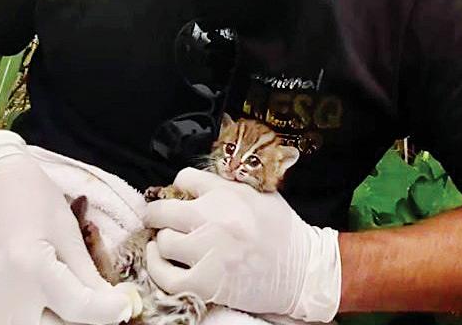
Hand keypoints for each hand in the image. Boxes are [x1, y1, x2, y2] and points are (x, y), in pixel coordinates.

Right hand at [0, 130, 140, 324]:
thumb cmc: (34, 198)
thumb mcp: (69, 232)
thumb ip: (89, 276)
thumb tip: (115, 307)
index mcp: (30, 266)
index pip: (79, 308)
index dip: (108, 311)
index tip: (124, 307)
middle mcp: (5, 293)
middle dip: (83, 319)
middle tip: (101, 304)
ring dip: (60, 320)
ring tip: (76, 299)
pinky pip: (18, 322)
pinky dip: (39, 316)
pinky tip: (51, 299)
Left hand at [142, 168, 340, 321]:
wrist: (303, 271)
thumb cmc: (283, 232)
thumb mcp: (260, 194)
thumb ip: (228, 186)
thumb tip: (196, 184)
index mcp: (228, 193)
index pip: (185, 178)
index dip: (180, 186)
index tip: (180, 195)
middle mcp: (214, 218)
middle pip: (164, 210)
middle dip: (158, 213)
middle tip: (159, 217)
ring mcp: (208, 252)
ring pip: (164, 242)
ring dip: (164, 241)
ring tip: (169, 241)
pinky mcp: (206, 283)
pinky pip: (165, 276)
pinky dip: (157, 267)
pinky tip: (159, 259)